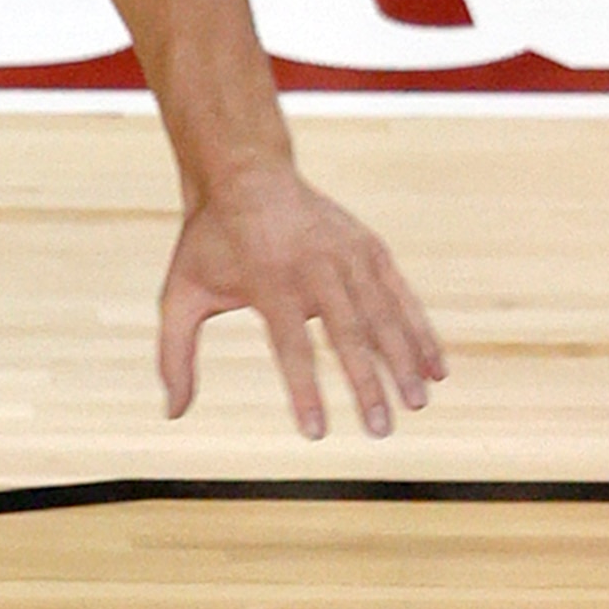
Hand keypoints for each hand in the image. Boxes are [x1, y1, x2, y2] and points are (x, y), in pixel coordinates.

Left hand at [158, 166, 444, 440]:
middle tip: (381, 431)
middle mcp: (315, 266)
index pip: (291, 346)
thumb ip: (174, 354)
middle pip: (348, 333)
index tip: (316, 434)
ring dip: (404, 361)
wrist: (246, 175)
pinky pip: (402, 295)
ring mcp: (348, 254)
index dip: (305, 391)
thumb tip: (172, 413)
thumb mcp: (180, 294)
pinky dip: (421, 331)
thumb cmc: (210, 244)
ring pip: (384, 314)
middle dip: (368, 385)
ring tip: (417, 404)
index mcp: (268, 280)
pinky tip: (436, 369)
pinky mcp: (370, 248)